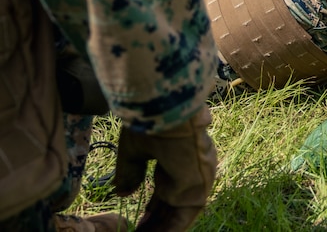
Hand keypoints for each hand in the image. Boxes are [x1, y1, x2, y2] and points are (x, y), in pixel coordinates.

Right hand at [113, 106, 216, 231]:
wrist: (167, 112)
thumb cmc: (152, 123)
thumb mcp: (135, 150)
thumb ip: (131, 172)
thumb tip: (124, 193)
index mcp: (179, 158)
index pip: (166, 190)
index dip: (153, 208)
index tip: (140, 222)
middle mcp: (192, 171)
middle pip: (172, 206)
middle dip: (156, 223)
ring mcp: (197, 180)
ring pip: (178, 214)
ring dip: (161, 229)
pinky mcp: (198, 189)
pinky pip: (183, 218)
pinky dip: (170, 231)